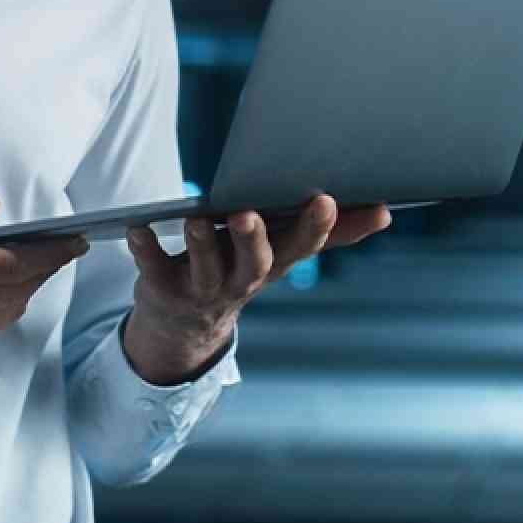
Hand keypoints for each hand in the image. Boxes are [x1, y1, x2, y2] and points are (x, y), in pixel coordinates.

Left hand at [121, 193, 391, 383]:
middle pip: (255, 262)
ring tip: (194, 219)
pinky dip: (144, 249)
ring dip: (200, 244)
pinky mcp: (163, 289)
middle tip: (247, 212)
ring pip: (206, 269)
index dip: (317, 225)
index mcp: (274, 264)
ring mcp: (202, 288)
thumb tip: (385, 210)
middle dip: (254, 239)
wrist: (184, 325)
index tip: (326, 197)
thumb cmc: (237, 268)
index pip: (301, 245)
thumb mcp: (281, 251)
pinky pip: (152, 269)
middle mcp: (242, 280)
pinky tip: (136, 228)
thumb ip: (328, 231)